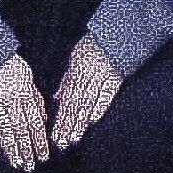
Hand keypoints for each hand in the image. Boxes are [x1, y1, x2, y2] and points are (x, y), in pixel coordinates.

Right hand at [0, 54, 51, 169]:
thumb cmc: (8, 65)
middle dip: (27, 149)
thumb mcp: (28, 77)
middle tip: (30, 165)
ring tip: (16, 162)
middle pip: (21, 128)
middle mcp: (11, 98)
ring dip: (11, 147)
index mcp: (25, 92)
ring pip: (4, 127)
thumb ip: (36, 98)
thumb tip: (44, 118)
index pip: (36, 121)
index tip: (43, 156)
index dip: (40, 140)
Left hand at [49, 36, 124, 153]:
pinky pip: (107, 94)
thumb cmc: (95, 45)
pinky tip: (92, 120)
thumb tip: (56, 98)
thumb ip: (66, 78)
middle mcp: (87, 71)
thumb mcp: (76, 55)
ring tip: (73, 138)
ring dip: (80, 121)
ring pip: (88, 101)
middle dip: (67, 124)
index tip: (54, 132)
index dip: (59, 115)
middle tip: (61, 142)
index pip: (66, 96)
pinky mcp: (117, 76)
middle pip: (74, 102)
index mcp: (76, 67)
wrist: (118, 31)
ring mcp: (102, 74)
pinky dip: (99, 107)